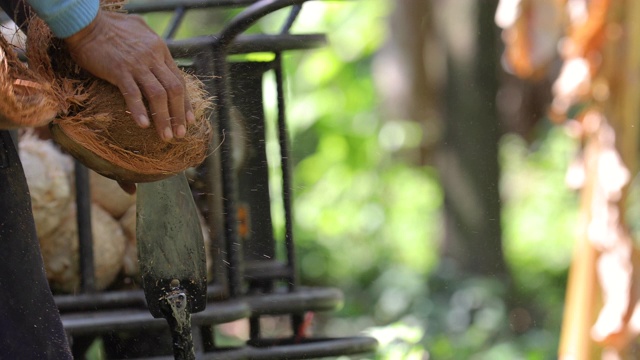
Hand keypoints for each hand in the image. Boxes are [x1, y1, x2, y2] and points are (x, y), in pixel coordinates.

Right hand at [63, 10, 194, 141]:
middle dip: (179, 114)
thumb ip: (152, 43)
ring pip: (158, 95)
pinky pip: (132, 94)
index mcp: (160, 50)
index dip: (185, 102)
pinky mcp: (118, 70)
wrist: (86, 21)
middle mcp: (153, 57)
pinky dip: (139, 110)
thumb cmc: (110, 26)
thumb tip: (158, 54)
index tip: (188, 119)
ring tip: (165, 136)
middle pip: (174, 90)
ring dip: (163, 118)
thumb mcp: (140, 29)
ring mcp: (136, 64)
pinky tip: (143, 125)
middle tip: (180, 133)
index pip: (179, 80)